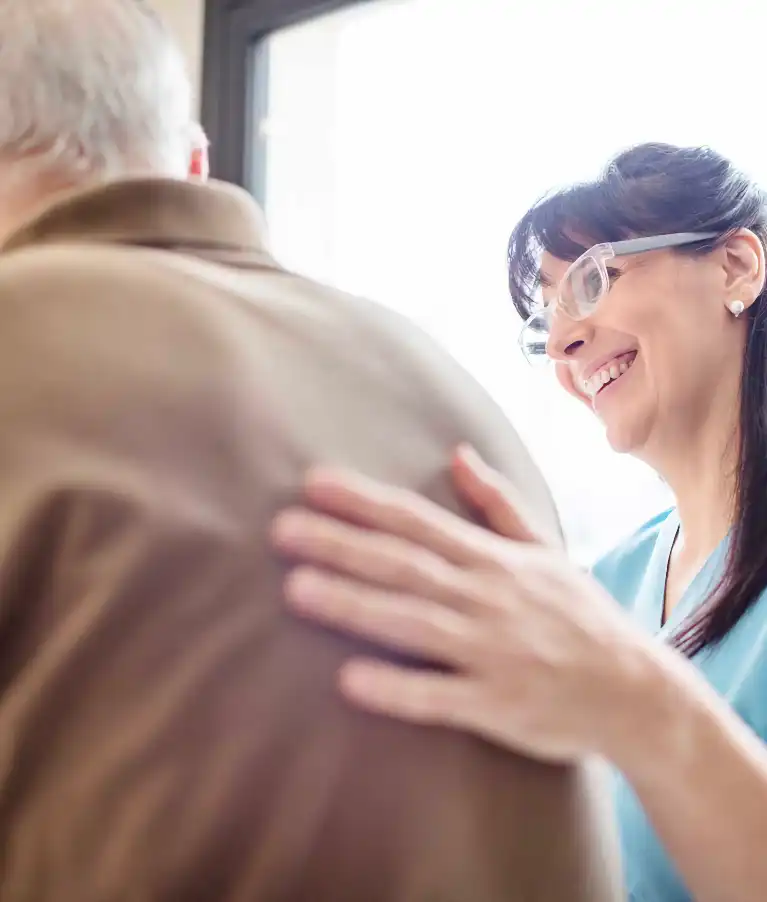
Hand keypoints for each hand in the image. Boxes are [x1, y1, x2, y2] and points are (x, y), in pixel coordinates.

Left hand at [271, 463, 654, 763]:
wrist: (636, 692)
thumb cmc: (580, 616)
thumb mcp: (546, 549)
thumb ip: (498, 502)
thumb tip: (460, 452)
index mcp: (493, 559)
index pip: (417, 521)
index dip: (364, 502)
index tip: (312, 484)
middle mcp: (487, 597)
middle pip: (404, 564)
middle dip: (342, 545)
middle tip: (282, 530)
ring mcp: (491, 650)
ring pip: (413, 622)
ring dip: (355, 605)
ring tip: (296, 590)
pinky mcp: (497, 704)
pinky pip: (440, 696)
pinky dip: (397, 687)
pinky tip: (349, 680)